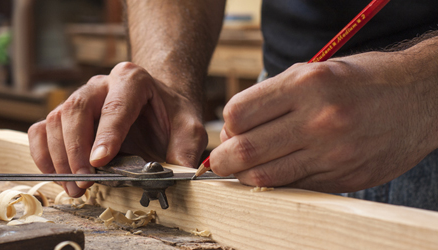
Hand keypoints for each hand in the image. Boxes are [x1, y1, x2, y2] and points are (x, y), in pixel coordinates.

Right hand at [28, 62, 206, 196]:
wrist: (158, 103)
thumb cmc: (171, 114)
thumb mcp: (190, 128)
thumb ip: (186, 149)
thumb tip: (179, 174)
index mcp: (132, 80)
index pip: (115, 106)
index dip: (105, 135)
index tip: (99, 162)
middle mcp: (101, 84)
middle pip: (76, 111)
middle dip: (76, 151)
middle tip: (83, 182)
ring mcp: (79, 97)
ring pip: (55, 121)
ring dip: (59, 158)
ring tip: (74, 188)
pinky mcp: (65, 114)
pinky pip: (42, 130)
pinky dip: (43, 155)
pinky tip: (57, 176)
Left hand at [210, 51, 437, 192]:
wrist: (419, 98)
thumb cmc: (359, 80)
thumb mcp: (314, 71)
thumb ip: (273, 97)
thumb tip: (234, 129)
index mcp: (307, 84)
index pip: (239, 113)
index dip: (227, 126)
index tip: (230, 130)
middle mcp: (319, 119)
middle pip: (246, 150)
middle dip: (223, 159)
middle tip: (221, 160)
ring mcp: (333, 153)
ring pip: (266, 176)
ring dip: (245, 175)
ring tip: (245, 168)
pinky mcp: (344, 177)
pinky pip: (295, 187)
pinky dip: (277, 183)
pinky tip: (277, 172)